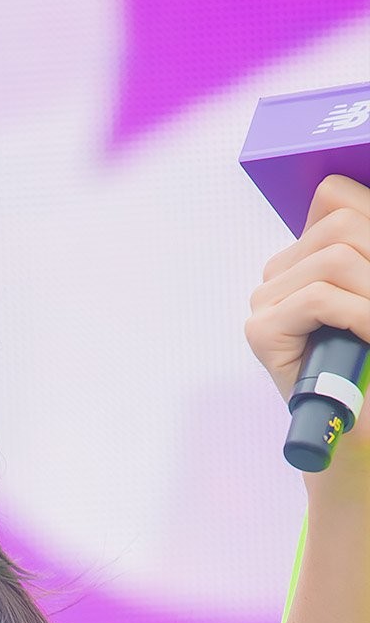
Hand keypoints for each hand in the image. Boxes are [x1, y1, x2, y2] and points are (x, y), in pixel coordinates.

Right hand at [245, 174, 369, 498]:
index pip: (337, 198)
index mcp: (309, 256)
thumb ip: (362, 249)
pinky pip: (319, 298)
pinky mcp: (262, 332)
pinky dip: (361, 316)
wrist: (366, 435)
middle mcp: (280, 274)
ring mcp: (266, 303)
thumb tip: (338, 186)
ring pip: (334, 257)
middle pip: (340, 224)